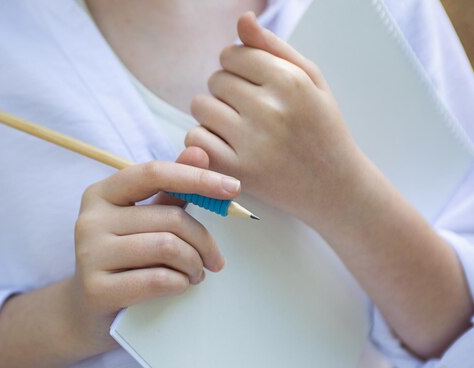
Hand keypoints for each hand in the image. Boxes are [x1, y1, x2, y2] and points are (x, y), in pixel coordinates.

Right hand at [69, 147, 238, 356]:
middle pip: (169, 218)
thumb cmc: (125, 261)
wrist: (88, 312)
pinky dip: (181, 283)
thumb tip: (199, 151)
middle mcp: (89, 220)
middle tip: (214, 260)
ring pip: (167, 247)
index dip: (196, 178)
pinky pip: (158, 279)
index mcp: (101, 194)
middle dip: (203, 241)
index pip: (154, 173)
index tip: (232, 188)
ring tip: (196, 274)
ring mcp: (89, 255)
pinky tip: (180, 286)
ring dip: (194, 264)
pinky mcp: (96, 289)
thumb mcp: (144, 221)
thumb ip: (171, 189)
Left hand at [186, 12, 371, 226]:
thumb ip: (273, 47)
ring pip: (200, 107)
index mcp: (289, 81)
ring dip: (212, 114)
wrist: (334, 187)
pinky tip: (227, 146)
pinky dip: (204, 142)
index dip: (236, 67)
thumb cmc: (322, 129)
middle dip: (226, 91)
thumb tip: (242, 19)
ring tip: (237, 127)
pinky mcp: (236, 171)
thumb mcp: (310, 80)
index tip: (250, 84)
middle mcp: (269, 109)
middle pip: (215, 80)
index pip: (232, 54)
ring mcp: (252, 142)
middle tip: (248, 110)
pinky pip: (195, 139)